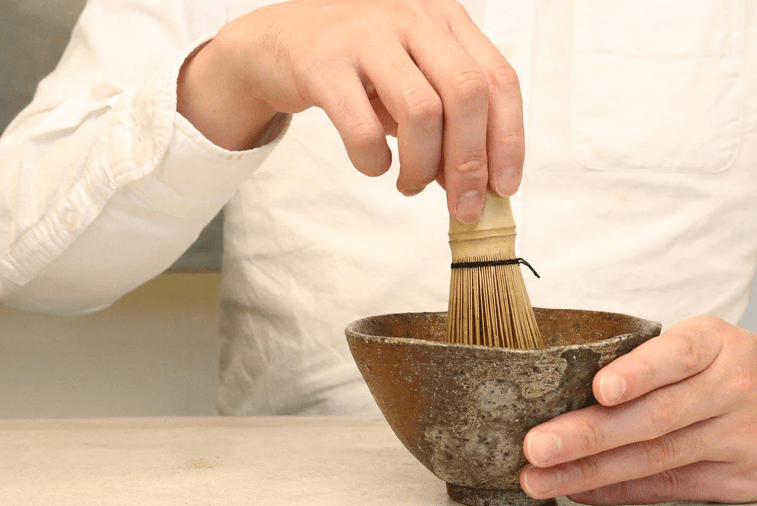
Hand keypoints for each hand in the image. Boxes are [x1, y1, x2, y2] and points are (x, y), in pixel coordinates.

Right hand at [177, 0, 524, 223]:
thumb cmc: (356, 67)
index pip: (497, 79)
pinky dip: (374, 161)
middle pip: (467, 95)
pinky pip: (363, 128)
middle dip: (470, 163)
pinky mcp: (323, 63)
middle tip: (463, 207)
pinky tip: (374, 166)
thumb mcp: (410, 80)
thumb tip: (474, 182)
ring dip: (422, 167)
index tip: (505, 187)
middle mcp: (412, 19)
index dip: (508, 139)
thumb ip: (445, 121)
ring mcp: (367, 36)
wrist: (278, 41)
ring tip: (409, 185)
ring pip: (421, 112)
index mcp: (444, 21)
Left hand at [519, 315, 756, 504]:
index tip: (600, 389)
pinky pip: (668, 486)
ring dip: (589, 471)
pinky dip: (617, 490)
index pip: (677, 355)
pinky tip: (577, 489)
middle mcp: (730, 390)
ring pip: (656, 457)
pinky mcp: (736, 478)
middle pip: (655, 415)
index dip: (638, 373)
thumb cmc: (713, 365)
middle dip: (589, 434)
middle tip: (537, 445)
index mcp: (714, 344)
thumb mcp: (695, 342)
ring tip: (540, 477)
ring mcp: (736, 437)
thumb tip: (556, 382)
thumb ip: (644, 358)